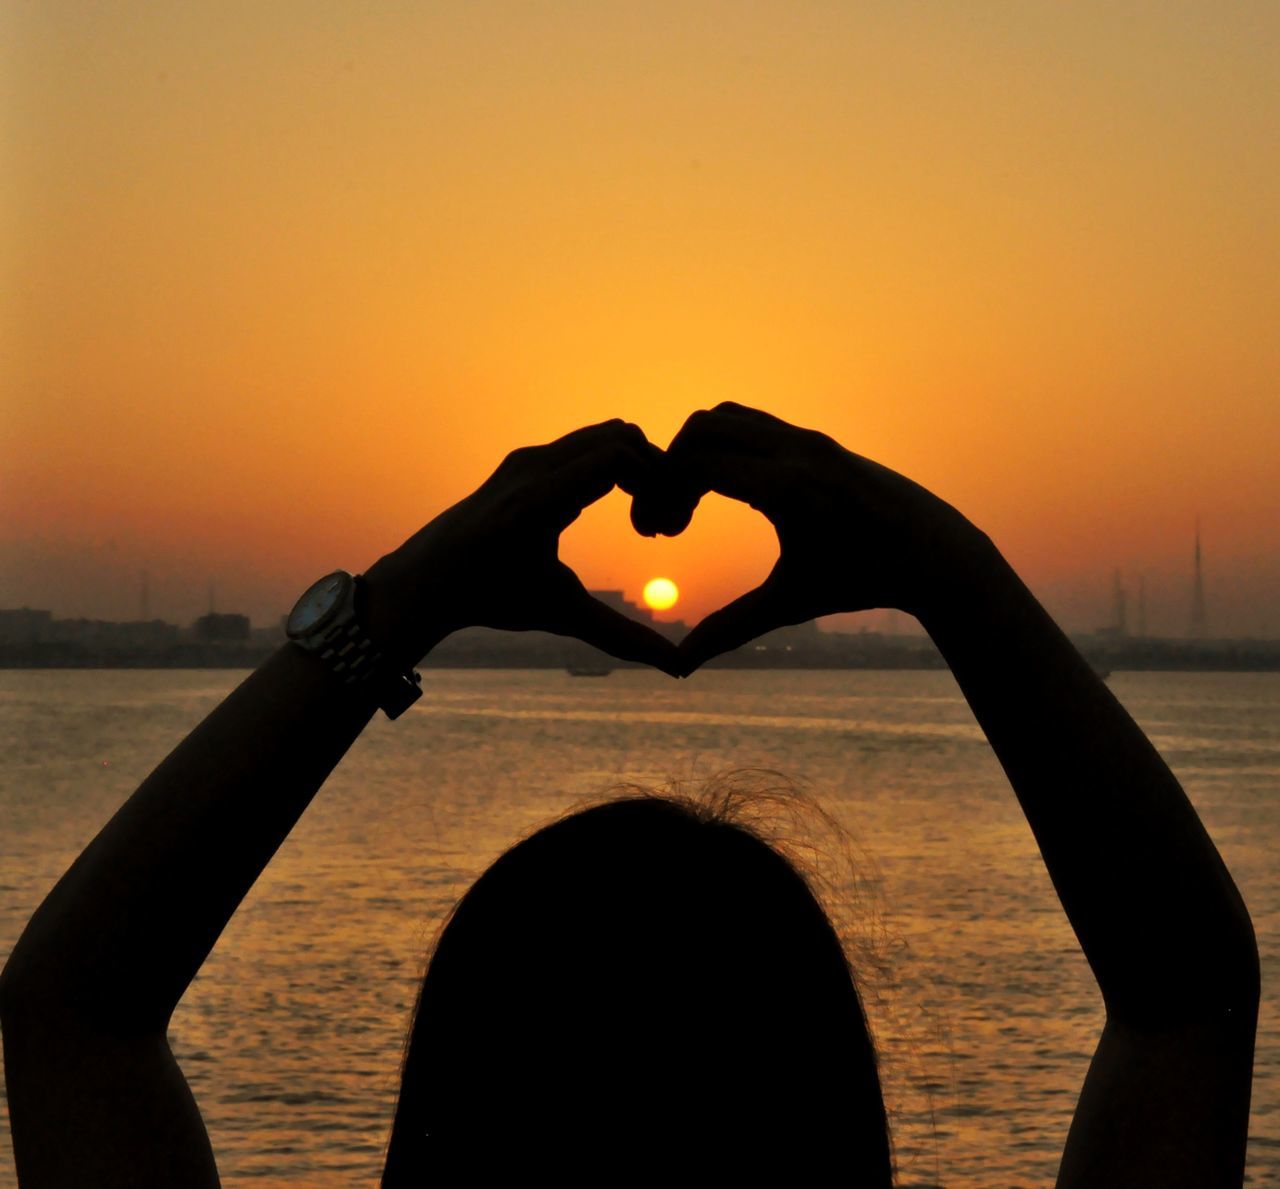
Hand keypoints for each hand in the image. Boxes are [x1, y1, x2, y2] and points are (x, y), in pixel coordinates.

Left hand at [365, 420, 679, 674]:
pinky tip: (616, 508)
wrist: (426, 582)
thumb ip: (624, 638)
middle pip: (618, 436)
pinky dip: (611, 465)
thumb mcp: (563, 617)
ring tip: (643, 518)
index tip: (660, 530)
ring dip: (634, 467)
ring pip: (604, 435)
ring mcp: (525, 458)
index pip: (617, 456)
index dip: (656, 483)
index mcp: (538, 503)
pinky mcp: (524, 459)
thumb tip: (681, 670)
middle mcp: (531, 469)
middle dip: (653, 470)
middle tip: (661, 521)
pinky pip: (584, 445)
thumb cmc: (494, 602)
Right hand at [630, 402, 989, 673]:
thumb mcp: (790, 605)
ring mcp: (808, 438)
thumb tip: (678, 667)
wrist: (933, 552)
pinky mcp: (814, 438)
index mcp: (788, 489)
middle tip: (666, 520)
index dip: (660, 495)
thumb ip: (730, 629)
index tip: (656, 534)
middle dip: (670, 468)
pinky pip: (750, 423)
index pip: (696, 465)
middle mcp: (797, 451)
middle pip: (700, 429)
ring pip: (724, 417)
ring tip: (688, 503)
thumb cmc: (862, 583)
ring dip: (695, 451)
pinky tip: (722, 490)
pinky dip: (723, 445)